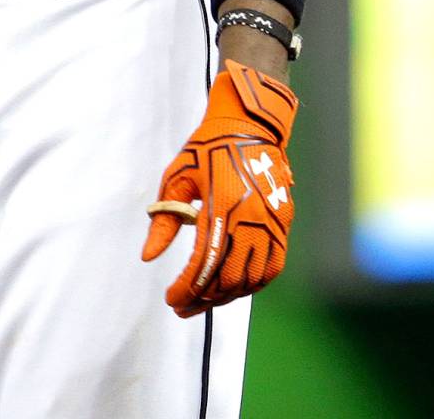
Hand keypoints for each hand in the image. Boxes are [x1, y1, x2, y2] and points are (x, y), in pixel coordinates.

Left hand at [141, 59, 297, 316]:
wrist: (249, 125)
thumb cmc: (207, 147)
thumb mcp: (177, 176)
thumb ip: (164, 219)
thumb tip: (149, 257)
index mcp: (222, 206)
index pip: (204, 264)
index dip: (187, 288)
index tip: (171, 299)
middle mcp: (252, 219)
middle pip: (228, 278)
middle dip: (202, 299)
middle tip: (182, 307)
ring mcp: (272, 224)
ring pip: (251, 278)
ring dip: (226, 296)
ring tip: (203, 301)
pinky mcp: (283, 224)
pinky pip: (272, 267)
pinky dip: (252, 284)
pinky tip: (232, 289)